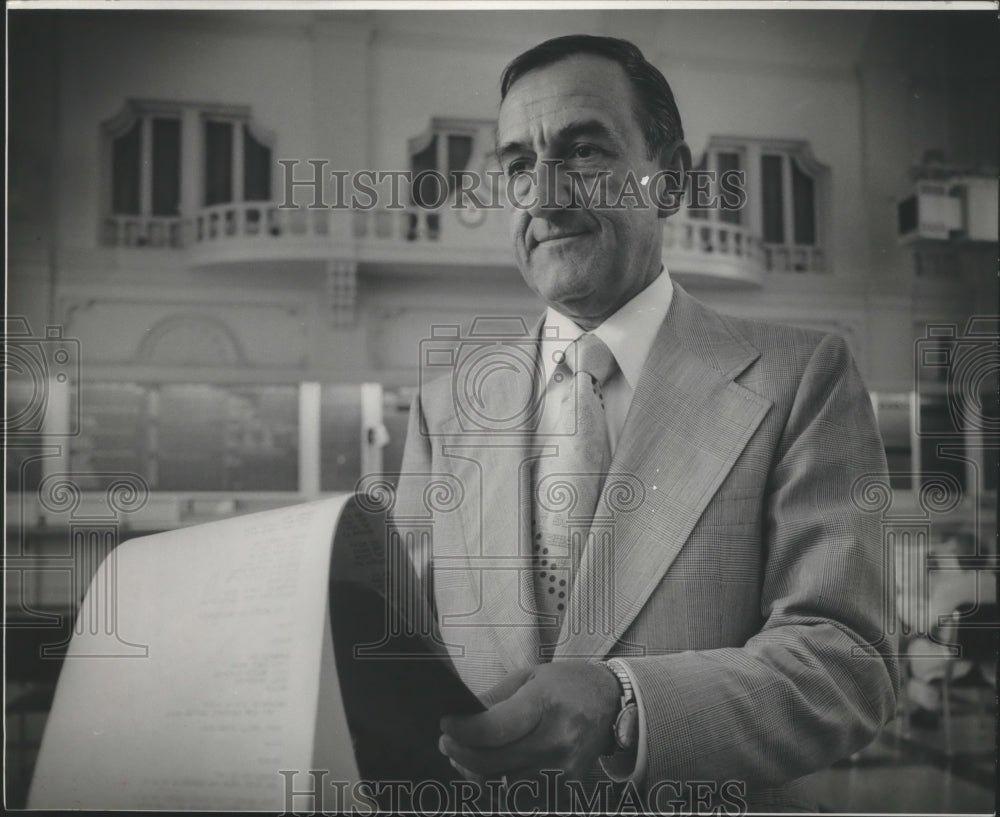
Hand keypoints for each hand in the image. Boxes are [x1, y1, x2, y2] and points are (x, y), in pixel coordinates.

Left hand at [439, 660, 619, 781]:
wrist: (612, 703)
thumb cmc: (568, 684)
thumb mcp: (530, 677)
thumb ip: (494, 698)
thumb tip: (462, 717)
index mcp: (544, 705)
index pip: (493, 729)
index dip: (463, 730)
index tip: (446, 724)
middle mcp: (555, 740)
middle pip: (492, 762)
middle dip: (461, 753)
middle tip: (447, 741)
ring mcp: (562, 768)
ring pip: (502, 782)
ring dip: (474, 771)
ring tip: (462, 754)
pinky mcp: (566, 786)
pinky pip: (520, 790)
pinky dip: (498, 781)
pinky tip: (486, 767)